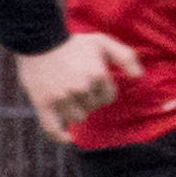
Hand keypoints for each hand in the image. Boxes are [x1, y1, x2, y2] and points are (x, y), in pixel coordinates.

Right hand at [15, 33, 142, 142]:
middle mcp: (81, 88)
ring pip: (77, 118)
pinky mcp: (43, 103)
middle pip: (92, 108)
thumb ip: (125, 57)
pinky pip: (52, 127)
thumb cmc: (72, 42)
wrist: (37, 39)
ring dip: (74, 111)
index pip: (108, 98)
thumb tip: (139, 77)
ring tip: (66, 97)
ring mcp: (62, 97)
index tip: (92, 84)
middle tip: (75, 85)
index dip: (102, 92)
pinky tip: (67, 137)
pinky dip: (59, 135)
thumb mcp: (103, 42)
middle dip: (88, 100)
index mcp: (98, 75)